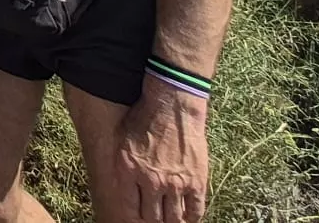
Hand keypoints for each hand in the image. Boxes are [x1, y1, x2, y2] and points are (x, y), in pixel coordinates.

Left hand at [118, 84, 209, 222]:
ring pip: (173, 218)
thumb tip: (123, 187)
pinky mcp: (196, 183)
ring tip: (170, 216)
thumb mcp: (122, 142)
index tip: (137, 214)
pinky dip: (191, 217)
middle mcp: (151, 181)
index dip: (133, 213)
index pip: (129, 206)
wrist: (171, 108)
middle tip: (155, 215)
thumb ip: (124, 167)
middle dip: (152, 218)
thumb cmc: (144, 119)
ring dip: (171, 219)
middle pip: (152, 216)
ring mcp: (175, 184)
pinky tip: (187, 215)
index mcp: (129, 171)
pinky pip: (195, 210)